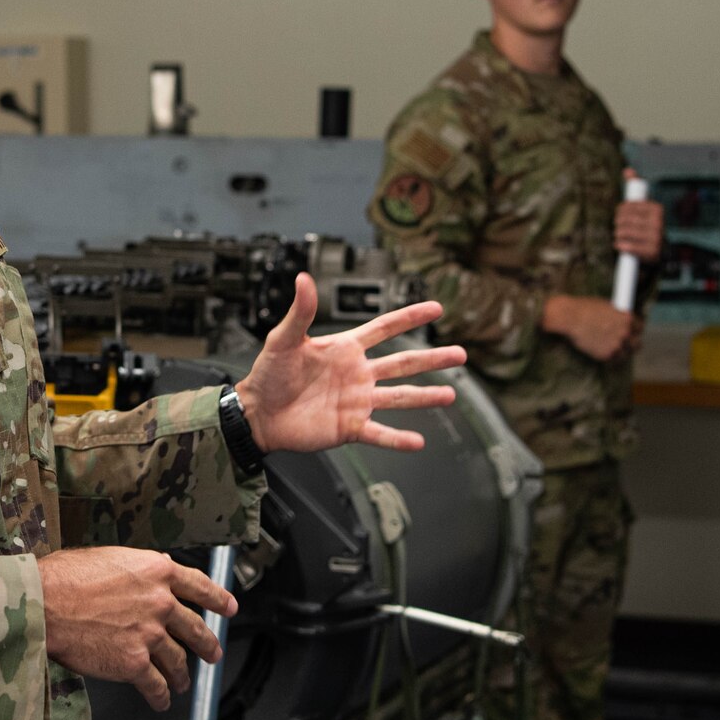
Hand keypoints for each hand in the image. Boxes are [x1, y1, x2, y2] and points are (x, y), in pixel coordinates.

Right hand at [38, 548, 237, 710]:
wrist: (45, 603)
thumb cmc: (65, 577)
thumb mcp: (110, 557)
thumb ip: (138, 568)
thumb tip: (155, 569)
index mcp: (157, 571)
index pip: (200, 585)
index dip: (219, 599)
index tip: (229, 608)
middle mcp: (160, 602)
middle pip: (195, 627)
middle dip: (208, 643)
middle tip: (213, 652)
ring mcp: (150, 634)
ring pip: (178, 659)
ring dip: (183, 674)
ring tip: (183, 682)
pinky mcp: (134, 663)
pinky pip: (156, 685)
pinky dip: (161, 695)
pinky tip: (161, 700)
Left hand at [233, 273, 466, 453]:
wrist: (257, 413)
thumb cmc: (269, 374)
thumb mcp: (284, 339)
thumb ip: (300, 312)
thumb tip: (303, 278)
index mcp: (346, 349)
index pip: (385, 328)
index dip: (410, 318)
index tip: (436, 308)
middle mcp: (358, 374)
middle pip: (403, 364)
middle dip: (432, 359)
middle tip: (461, 354)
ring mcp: (357, 401)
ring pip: (399, 398)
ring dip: (425, 397)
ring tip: (451, 395)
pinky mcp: (350, 427)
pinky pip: (379, 433)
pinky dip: (397, 439)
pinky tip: (418, 441)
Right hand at [542, 294, 640, 360]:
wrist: (569, 317)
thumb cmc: (584, 308)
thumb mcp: (606, 306)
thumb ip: (617, 316)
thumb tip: (619, 320)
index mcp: (627, 318)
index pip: (640, 328)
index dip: (635, 330)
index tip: (631, 332)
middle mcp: (625, 332)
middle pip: (637, 344)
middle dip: (631, 343)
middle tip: (625, 344)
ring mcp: (616, 345)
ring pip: (626, 354)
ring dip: (621, 353)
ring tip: (614, 351)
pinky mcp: (606, 355)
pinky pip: (613, 361)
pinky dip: (610, 359)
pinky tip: (606, 355)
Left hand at [616, 169, 663, 262]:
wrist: (662, 250)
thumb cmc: (648, 224)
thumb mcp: (644, 206)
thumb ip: (637, 186)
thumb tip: (627, 170)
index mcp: (656, 209)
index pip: (628, 207)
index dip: (620, 211)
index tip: (620, 215)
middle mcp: (658, 222)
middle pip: (625, 220)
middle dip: (618, 223)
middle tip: (618, 226)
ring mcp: (656, 238)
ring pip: (624, 232)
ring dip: (618, 235)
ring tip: (620, 236)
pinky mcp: (651, 252)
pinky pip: (628, 246)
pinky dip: (620, 246)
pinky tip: (620, 245)